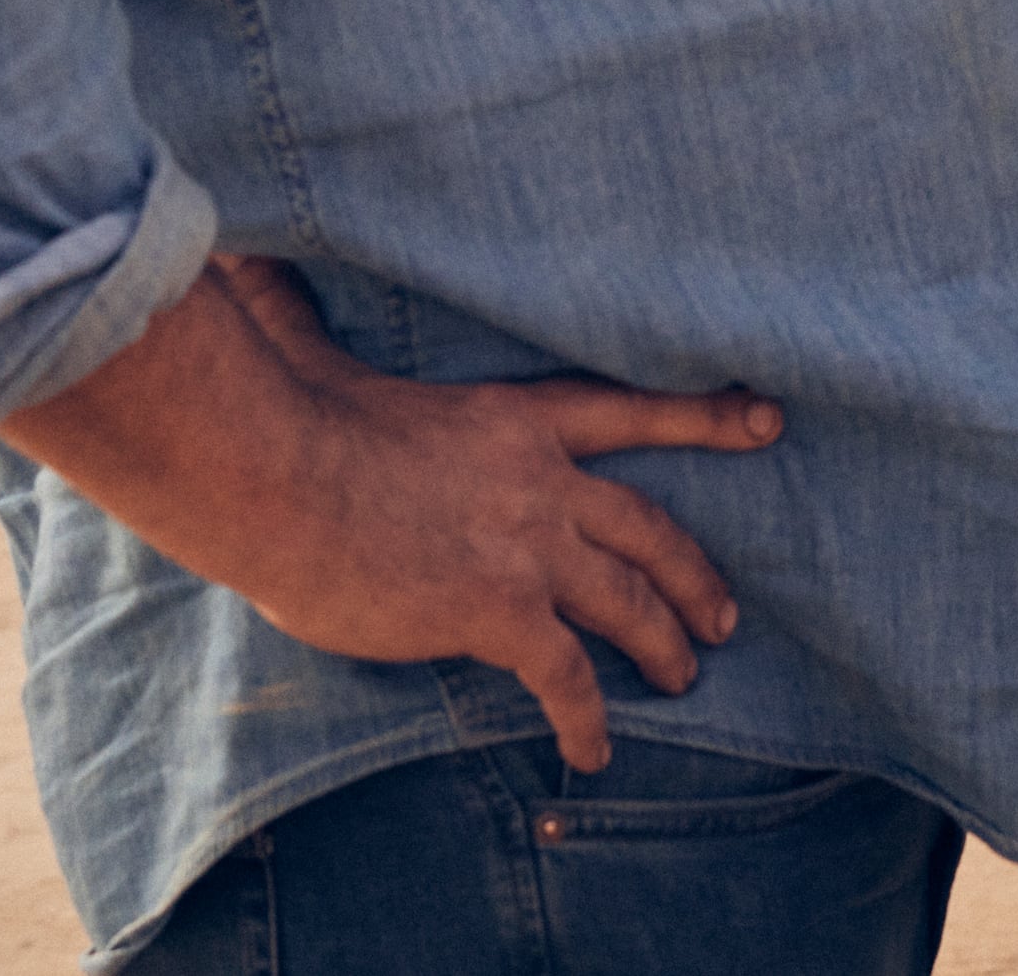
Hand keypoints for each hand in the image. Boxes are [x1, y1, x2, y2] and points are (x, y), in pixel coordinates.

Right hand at [163, 260, 783, 768]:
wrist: (276, 476)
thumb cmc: (287, 416)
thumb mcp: (321, 358)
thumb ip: (309, 322)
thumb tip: (248, 266)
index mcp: (512, 418)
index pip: (630, 411)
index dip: (706, 417)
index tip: (769, 420)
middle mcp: (539, 479)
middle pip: (648, 528)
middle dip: (693, 576)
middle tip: (721, 616)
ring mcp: (528, 547)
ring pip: (629, 602)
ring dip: (664, 644)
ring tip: (683, 678)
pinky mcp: (501, 612)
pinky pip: (570, 679)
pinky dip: (589, 720)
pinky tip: (593, 752)